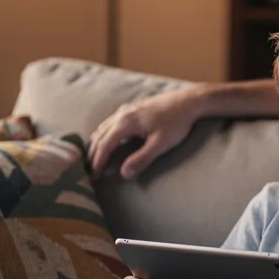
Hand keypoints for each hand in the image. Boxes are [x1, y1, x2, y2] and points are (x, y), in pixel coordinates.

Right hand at [88, 86, 205, 178]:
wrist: (189, 101)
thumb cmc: (177, 123)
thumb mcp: (161, 144)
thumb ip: (142, 159)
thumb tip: (124, 174)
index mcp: (126, 122)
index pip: (104, 145)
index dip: (98, 162)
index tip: (93, 177)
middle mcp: (121, 114)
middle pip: (99, 136)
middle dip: (93, 155)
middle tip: (89, 172)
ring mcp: (126, 109)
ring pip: (102, 128)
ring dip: (96, 145)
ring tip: (94, 160)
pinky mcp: (132, 109)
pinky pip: (109, 123)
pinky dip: (103, 135)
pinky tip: (107, 142)